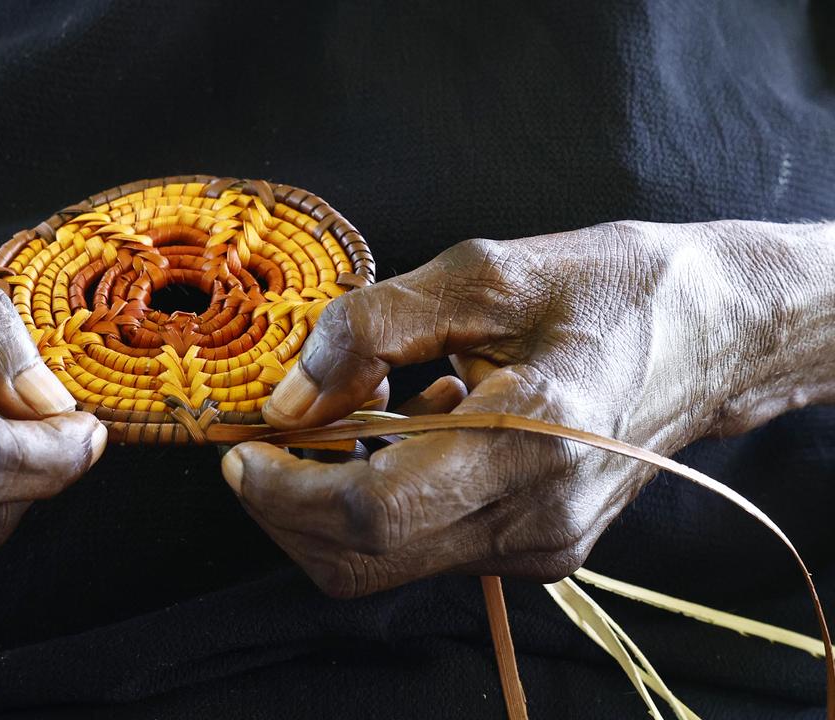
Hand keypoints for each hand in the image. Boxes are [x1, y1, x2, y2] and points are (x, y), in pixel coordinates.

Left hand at [221, 220, 834, 596]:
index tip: (239, 452)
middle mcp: (536, 517)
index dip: (285, 490)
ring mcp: (540, 544)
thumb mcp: (484, 274)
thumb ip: (372, 329)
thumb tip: (288, 396)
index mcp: (532, 441)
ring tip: (340, 420)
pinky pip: (424, 546)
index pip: (371, 511)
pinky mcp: (539, 548)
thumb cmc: (610, 288)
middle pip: (363, 558)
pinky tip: (401, 430)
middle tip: (262, 445)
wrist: (714, 334)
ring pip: (386, 563)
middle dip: (288, 510)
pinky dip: (380, 503)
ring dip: (329, 505)